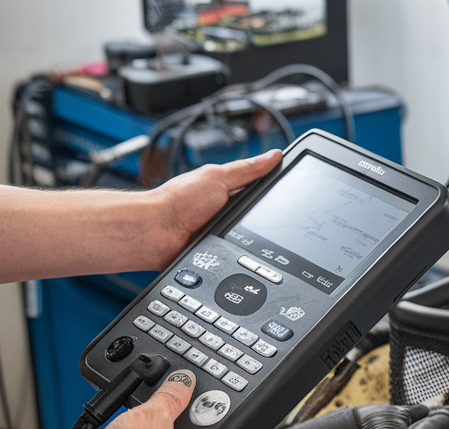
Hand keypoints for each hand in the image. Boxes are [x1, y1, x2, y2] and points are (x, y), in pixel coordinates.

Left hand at [144, 150, 283, 269]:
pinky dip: (239, 252)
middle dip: (265, 217)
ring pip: (252, 238)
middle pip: (260, 215)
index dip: (274, 190)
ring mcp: (222, 231)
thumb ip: (247, 169)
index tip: (290, 190)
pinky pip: (238, 252)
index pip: (260, 188)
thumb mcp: (217, 177)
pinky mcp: (218, 251)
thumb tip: (274, 155)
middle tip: (264, 216)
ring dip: (251, 237)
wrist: (157, 233)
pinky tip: (235, 248)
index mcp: (227, 189)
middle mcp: (225, 210)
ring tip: (242, 233)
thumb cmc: (177, 201)